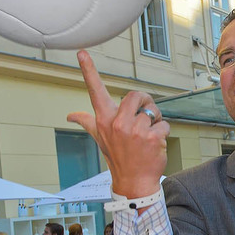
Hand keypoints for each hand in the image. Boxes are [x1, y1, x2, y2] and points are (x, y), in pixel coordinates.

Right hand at [67, 50, 169, 197]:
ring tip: (147, 137)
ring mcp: (135, 131)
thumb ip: (86, 122)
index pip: (95, 91)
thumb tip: (70, 115)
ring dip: (155, 122)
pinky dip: (164, 133)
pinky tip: (154, 145)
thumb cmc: (118, 157)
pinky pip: (164, 124)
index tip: (82, 53)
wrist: (134, 181)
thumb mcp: (100, 138)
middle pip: (137, 95)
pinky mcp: (152, 137)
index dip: (88, 70)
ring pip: (153, 112)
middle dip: (145, 104)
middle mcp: (117, 123)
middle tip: (144, 119)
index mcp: (104, 120)